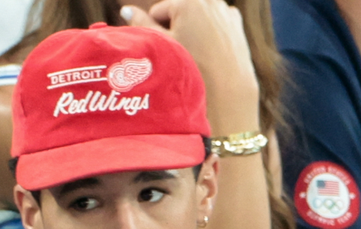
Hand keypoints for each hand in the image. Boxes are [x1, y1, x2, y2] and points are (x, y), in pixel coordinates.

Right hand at [123, 0, 258, 127]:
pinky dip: (208, 31)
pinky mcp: (235, 21)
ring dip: (191, 28)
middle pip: (178, 11)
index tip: (162, 49)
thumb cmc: (190, 65)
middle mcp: (209, 0)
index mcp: (187, 2)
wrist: (226, 87)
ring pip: (196, 17)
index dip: (155, 31)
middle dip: (174, 27)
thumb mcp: (161, 45)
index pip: (158, 11)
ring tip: (193, 52)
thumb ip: (141, 24)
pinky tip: (208, 49)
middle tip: (176, 52)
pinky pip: (213, 22)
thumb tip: (126, 9)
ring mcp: (224, 9)